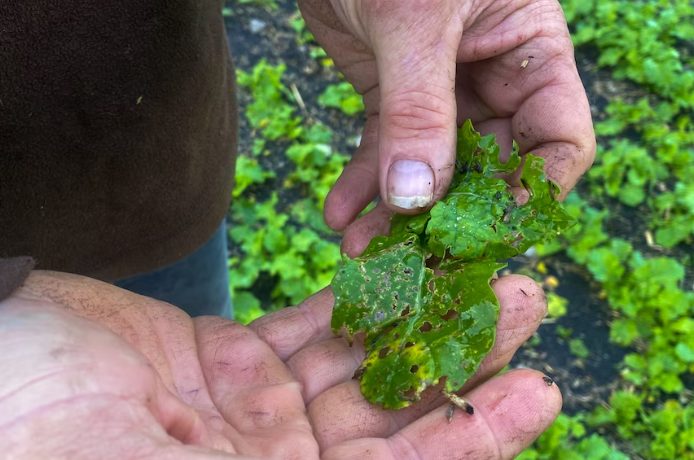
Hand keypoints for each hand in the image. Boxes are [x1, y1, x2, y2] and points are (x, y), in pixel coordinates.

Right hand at [0, 271, 559, 458]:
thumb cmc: (51, 444)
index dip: (470, 440)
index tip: (536, 393)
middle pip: (393, 412)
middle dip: (461, 361)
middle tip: (524, 304)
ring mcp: (256, 410)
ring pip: (361, 359)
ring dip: (420, 316)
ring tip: (483, 273)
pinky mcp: (229, 358)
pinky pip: (309, 324)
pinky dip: (355, 298)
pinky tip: (400, 269)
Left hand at [299, 0, 594, 254]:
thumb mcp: (413, 20)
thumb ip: (419, 109)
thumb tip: (417, 198)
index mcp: (530, 52)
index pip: (558, 141)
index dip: (531, 193)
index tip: (487, 236)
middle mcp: (493, 79)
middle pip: (489, 169)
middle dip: (450, 218)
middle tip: (411, 259)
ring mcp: (440, 92)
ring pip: (431, 171)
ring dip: (398, 214)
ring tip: (362, 250)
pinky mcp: (391, 97)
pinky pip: (384, 152)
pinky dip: (363, 185)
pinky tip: (339, 215)